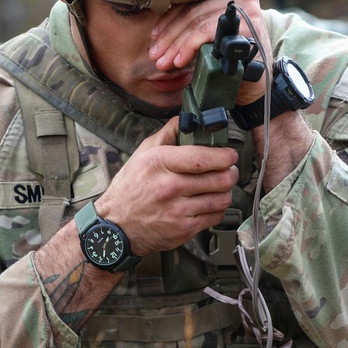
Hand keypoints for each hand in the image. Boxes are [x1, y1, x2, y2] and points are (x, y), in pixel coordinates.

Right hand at [95, 120, 238, 255]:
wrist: (116, 226)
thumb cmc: (130, 188)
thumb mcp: (143, 153)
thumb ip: (168, 133)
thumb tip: (188, 118)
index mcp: (159, 163)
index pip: (202, 158)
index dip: (224, 156)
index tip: (229, 155)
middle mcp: (169, 187)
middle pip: (219, 179)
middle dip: (230, 173)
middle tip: (228, 170)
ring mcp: (177, 211)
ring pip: (221, 199)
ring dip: (225, 192)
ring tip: (219, 187)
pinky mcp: (184, 229)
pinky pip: (215, 217)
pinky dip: (217, 209)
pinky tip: (209, 203)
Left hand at [146, 0, 272, 109]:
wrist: (256, 84)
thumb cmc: (230, 59)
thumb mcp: (210, 37)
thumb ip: (194, 23)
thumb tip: (158, 29)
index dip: (169, 18)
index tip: (154, 36)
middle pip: (193, 10)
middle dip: (169, 35)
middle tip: (155, 54)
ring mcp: (245, 7)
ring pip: (197, 22)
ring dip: (176, 44)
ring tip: (164, 62)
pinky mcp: (247, 24)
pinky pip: (208, 32)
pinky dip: (189, 47)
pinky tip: (179, 61)